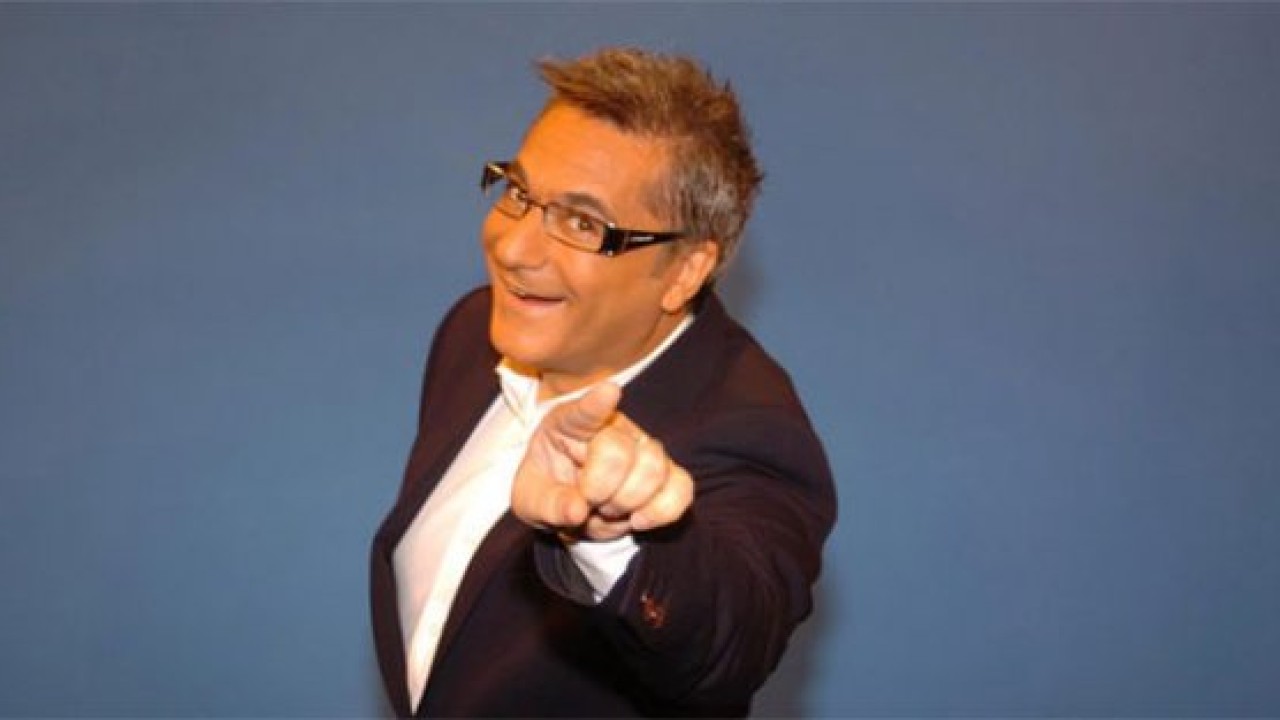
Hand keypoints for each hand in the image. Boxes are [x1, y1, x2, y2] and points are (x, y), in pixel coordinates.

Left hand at [511, 382, 693, 540]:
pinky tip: (638, 519)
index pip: (584, 412)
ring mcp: (645, 448)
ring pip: (654, 470)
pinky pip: (681, 489)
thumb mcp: (532, 501)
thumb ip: (550, 505)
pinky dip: (661, 512)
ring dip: (628, 504)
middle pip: (619, 453)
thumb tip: (577, 511)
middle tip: (586, 503)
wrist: (574, 507)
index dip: (597, 404)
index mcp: (570, 424)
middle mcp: (613, 428)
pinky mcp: (668, 473)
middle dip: (600, 492)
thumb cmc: (550, 492)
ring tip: (607, 510)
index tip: (608, 392)